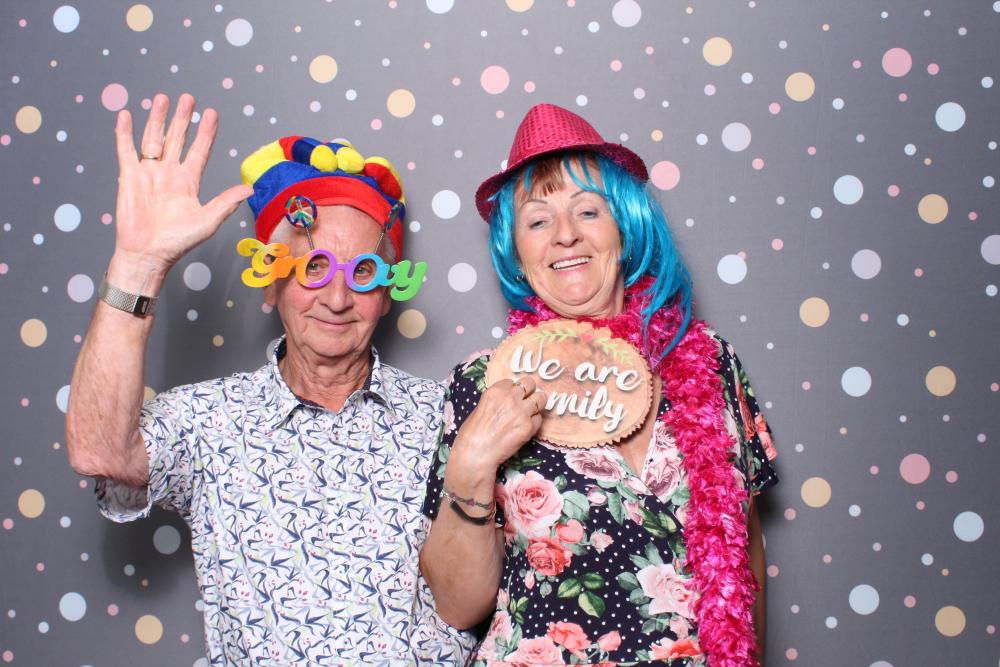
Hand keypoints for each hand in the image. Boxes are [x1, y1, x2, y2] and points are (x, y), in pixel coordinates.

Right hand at [112, 93, 252, 269]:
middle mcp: (170, 174)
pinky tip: (126, 116)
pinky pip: (126, 150)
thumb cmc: (178, 242)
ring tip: (162, 98)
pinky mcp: (130, 177)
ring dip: (158, 119)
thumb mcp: (208, 220)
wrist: (148, 254)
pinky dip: (125, 133)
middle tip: (188, 98)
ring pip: (154, 139)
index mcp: (189, 182)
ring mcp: (149, 173)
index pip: (200, 150)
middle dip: (183, 118)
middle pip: (178, 139)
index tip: (212, 113)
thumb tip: (249, 189)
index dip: (206, 132)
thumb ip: (226, 202)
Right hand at [452, 377, 546, 472]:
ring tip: (530, 413)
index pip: (513, 381)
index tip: (513, 397)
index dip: (514, 390)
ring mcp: (521, 411)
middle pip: (530, 384)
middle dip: (529, 392)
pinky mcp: (529, 427)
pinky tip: (525, 429)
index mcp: (495, 391)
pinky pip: (539, 419)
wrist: (475, 454)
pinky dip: (534, 423)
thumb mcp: (479, 408)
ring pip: (540, 399)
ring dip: (536, 405)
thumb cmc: (471, 434)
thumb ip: (496, 401)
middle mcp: (510, 397)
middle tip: (526, 401)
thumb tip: (507, 401)